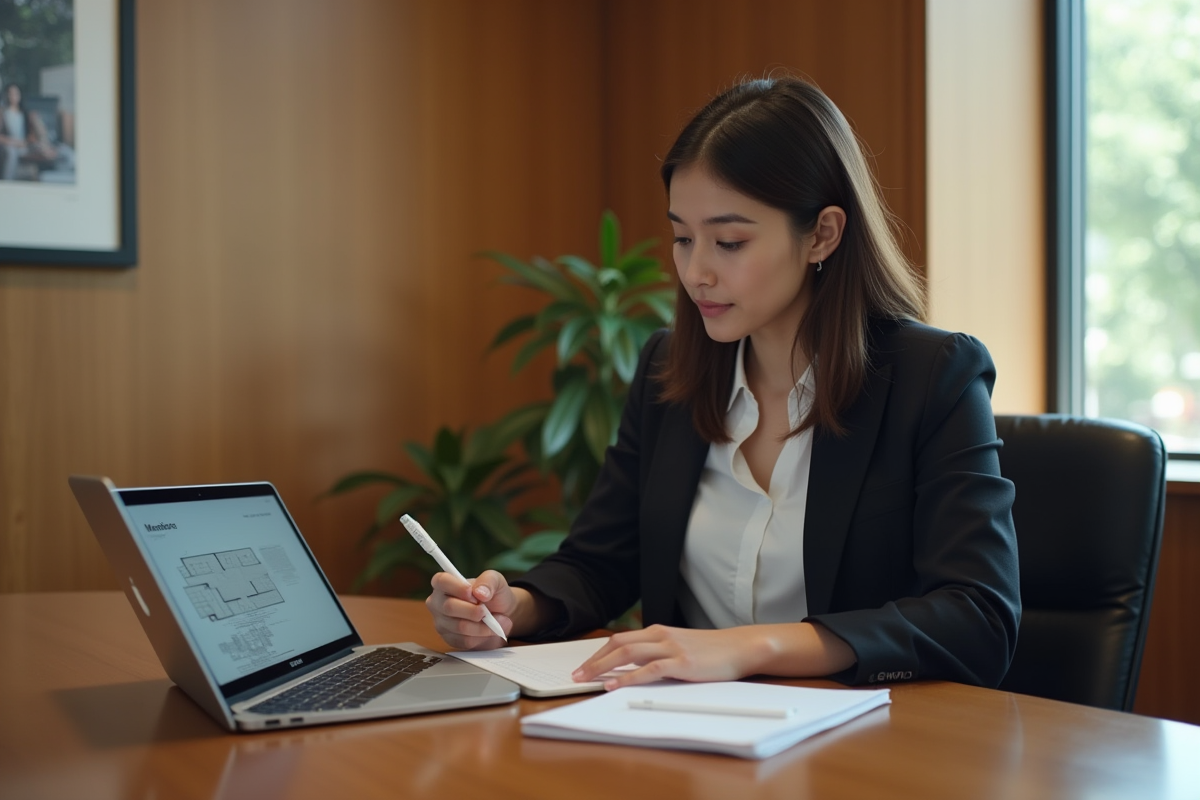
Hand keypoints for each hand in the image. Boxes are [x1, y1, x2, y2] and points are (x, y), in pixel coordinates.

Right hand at [425, 569, 514, 650]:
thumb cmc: (492, 593)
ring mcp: (441, 622)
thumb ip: (488, 581)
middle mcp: (438, 602)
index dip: (456, 587)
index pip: (441, 581)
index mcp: (444, 583)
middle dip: (473, 610)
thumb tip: (479, 593)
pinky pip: (465, 641)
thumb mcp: (495, 580)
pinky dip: (482, 636)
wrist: (501, 614)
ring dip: (483, 625)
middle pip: (449, 607)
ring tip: (498, 620)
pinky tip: (491, 630)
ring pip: (460, 627)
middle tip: (487, 611)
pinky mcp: (450, 639)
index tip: (471, 592)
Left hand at [570, 625, 764, 688]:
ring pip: (628, 653)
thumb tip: (632, 668)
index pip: (619, 639)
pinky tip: (615, 685)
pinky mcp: (681, 663)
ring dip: (603, 667)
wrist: (740, 647)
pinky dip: (628, 677)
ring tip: (587, 680)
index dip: (598, 652)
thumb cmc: (711, 651)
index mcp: (658, 631)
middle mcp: (660, 635)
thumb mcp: (679, 647)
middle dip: (593, 660)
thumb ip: (657, 654)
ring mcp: (670, 648)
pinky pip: (649, 670)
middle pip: (617, 644)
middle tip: (576, 675)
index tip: (583, 666)